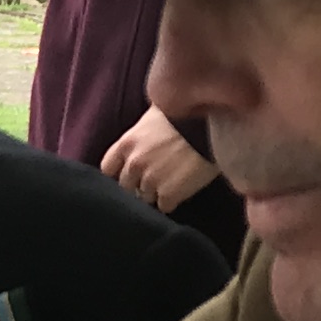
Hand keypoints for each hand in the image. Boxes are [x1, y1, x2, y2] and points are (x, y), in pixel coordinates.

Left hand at [99, 106, 218, 211]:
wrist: (212, 126)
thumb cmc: (187, 113)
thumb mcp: (155, 114)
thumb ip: (140, 132)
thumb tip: (139, 137)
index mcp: (127, 143)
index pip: (107, 168)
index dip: (118, 172)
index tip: (128, 174)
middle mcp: (134, 164)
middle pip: (125, 186)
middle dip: (138, 184)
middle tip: (156, 177)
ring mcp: (150, 181)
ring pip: (145, 198)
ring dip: (156, 193)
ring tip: (173, 181)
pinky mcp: (169, 194)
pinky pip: (164, 206)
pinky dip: (173, 201)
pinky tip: (183, 188)